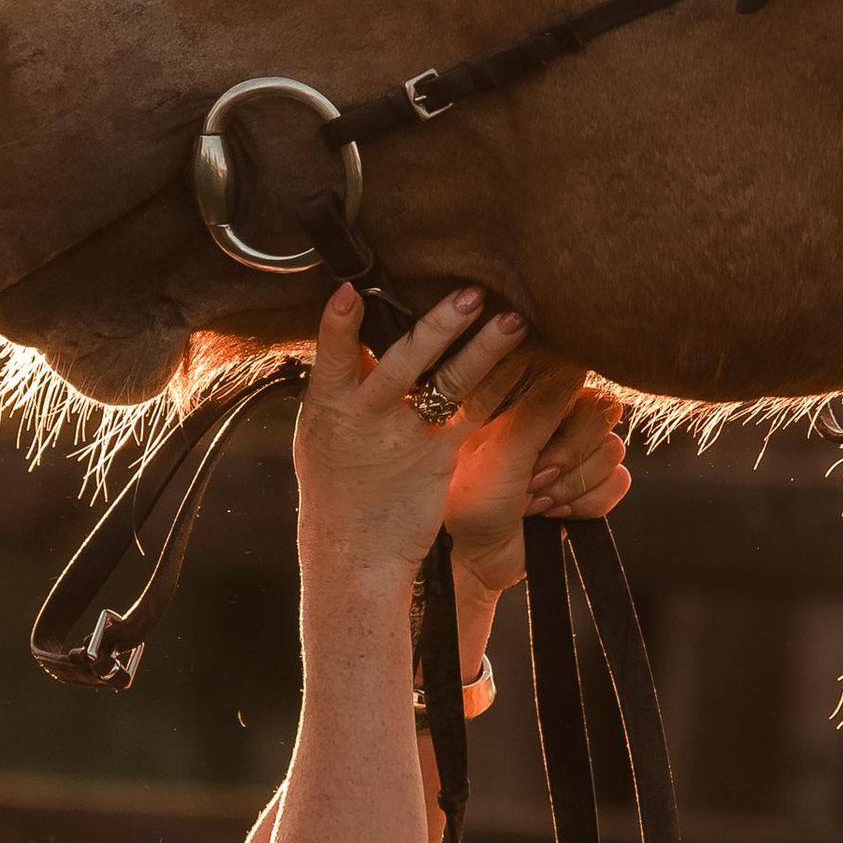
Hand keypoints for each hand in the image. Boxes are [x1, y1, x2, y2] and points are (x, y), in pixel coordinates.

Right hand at [293, 284, 525, 590]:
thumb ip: (338, 383)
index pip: (333, 356)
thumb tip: (352, 329)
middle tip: (470, 294)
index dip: (340, 325)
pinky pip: (475, 414)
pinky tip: (524, 364)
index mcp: (328, 407)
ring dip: (485, 350)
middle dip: (437, 328)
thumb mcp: (318, 432)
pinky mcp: (441, 457)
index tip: (352, 292)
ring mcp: (408, 438)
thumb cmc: (334, 484)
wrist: (355, 550)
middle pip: (404, 363)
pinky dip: (501, 387)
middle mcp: (368, 418)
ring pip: (450, 385)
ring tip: (514, 321)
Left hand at [441, 348, 629, 601]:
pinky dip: (588, 505)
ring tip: (536, 503)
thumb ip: (543, 407)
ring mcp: (573, 455)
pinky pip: (619, 483)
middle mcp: (555, 421)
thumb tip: (575, 361)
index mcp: (530, 401)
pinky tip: (555, 516)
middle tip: (532, 482)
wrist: (472, 558)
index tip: (538, 450)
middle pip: (602, 418)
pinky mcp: (587, 488)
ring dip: (574, 486)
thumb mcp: (502, 449)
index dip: (567, 422)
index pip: (579, 385)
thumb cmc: (471, 499)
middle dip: (569, 459)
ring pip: (613, 452)